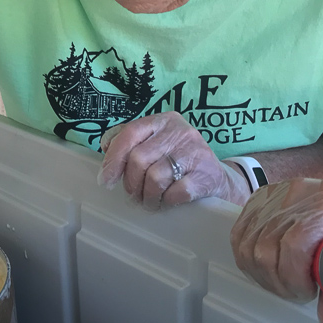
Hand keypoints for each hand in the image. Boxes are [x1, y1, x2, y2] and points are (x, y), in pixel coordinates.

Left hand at [98, 112, 249, 210]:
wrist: (217, 179)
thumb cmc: (178, 162)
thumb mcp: (157, 144)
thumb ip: (131, 142)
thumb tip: (106, 147)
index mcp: (163, 121)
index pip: (130, 133)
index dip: (113, 158)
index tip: (106, 179)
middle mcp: (180, 132)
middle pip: (139, 158)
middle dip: (132, 183)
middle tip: (135, 194)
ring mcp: (195, 152)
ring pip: (155, 177)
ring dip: (148, 196)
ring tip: (151, 200)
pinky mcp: (206, 174)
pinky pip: (175, 192)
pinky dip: (166, 201)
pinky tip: (168, 201)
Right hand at [230, 174, 322, 322]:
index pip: (295, 244)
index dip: (294, 277)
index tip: (307, 291)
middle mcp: (300, 192)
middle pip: (267, 249)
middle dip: (279, 282)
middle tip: (296, 292)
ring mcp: (275, 194)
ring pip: (249, 246)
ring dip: (262, 275)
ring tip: (282, 283)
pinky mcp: (258, 199)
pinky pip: (239, 236)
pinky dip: (248, 260)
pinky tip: (266, 270)